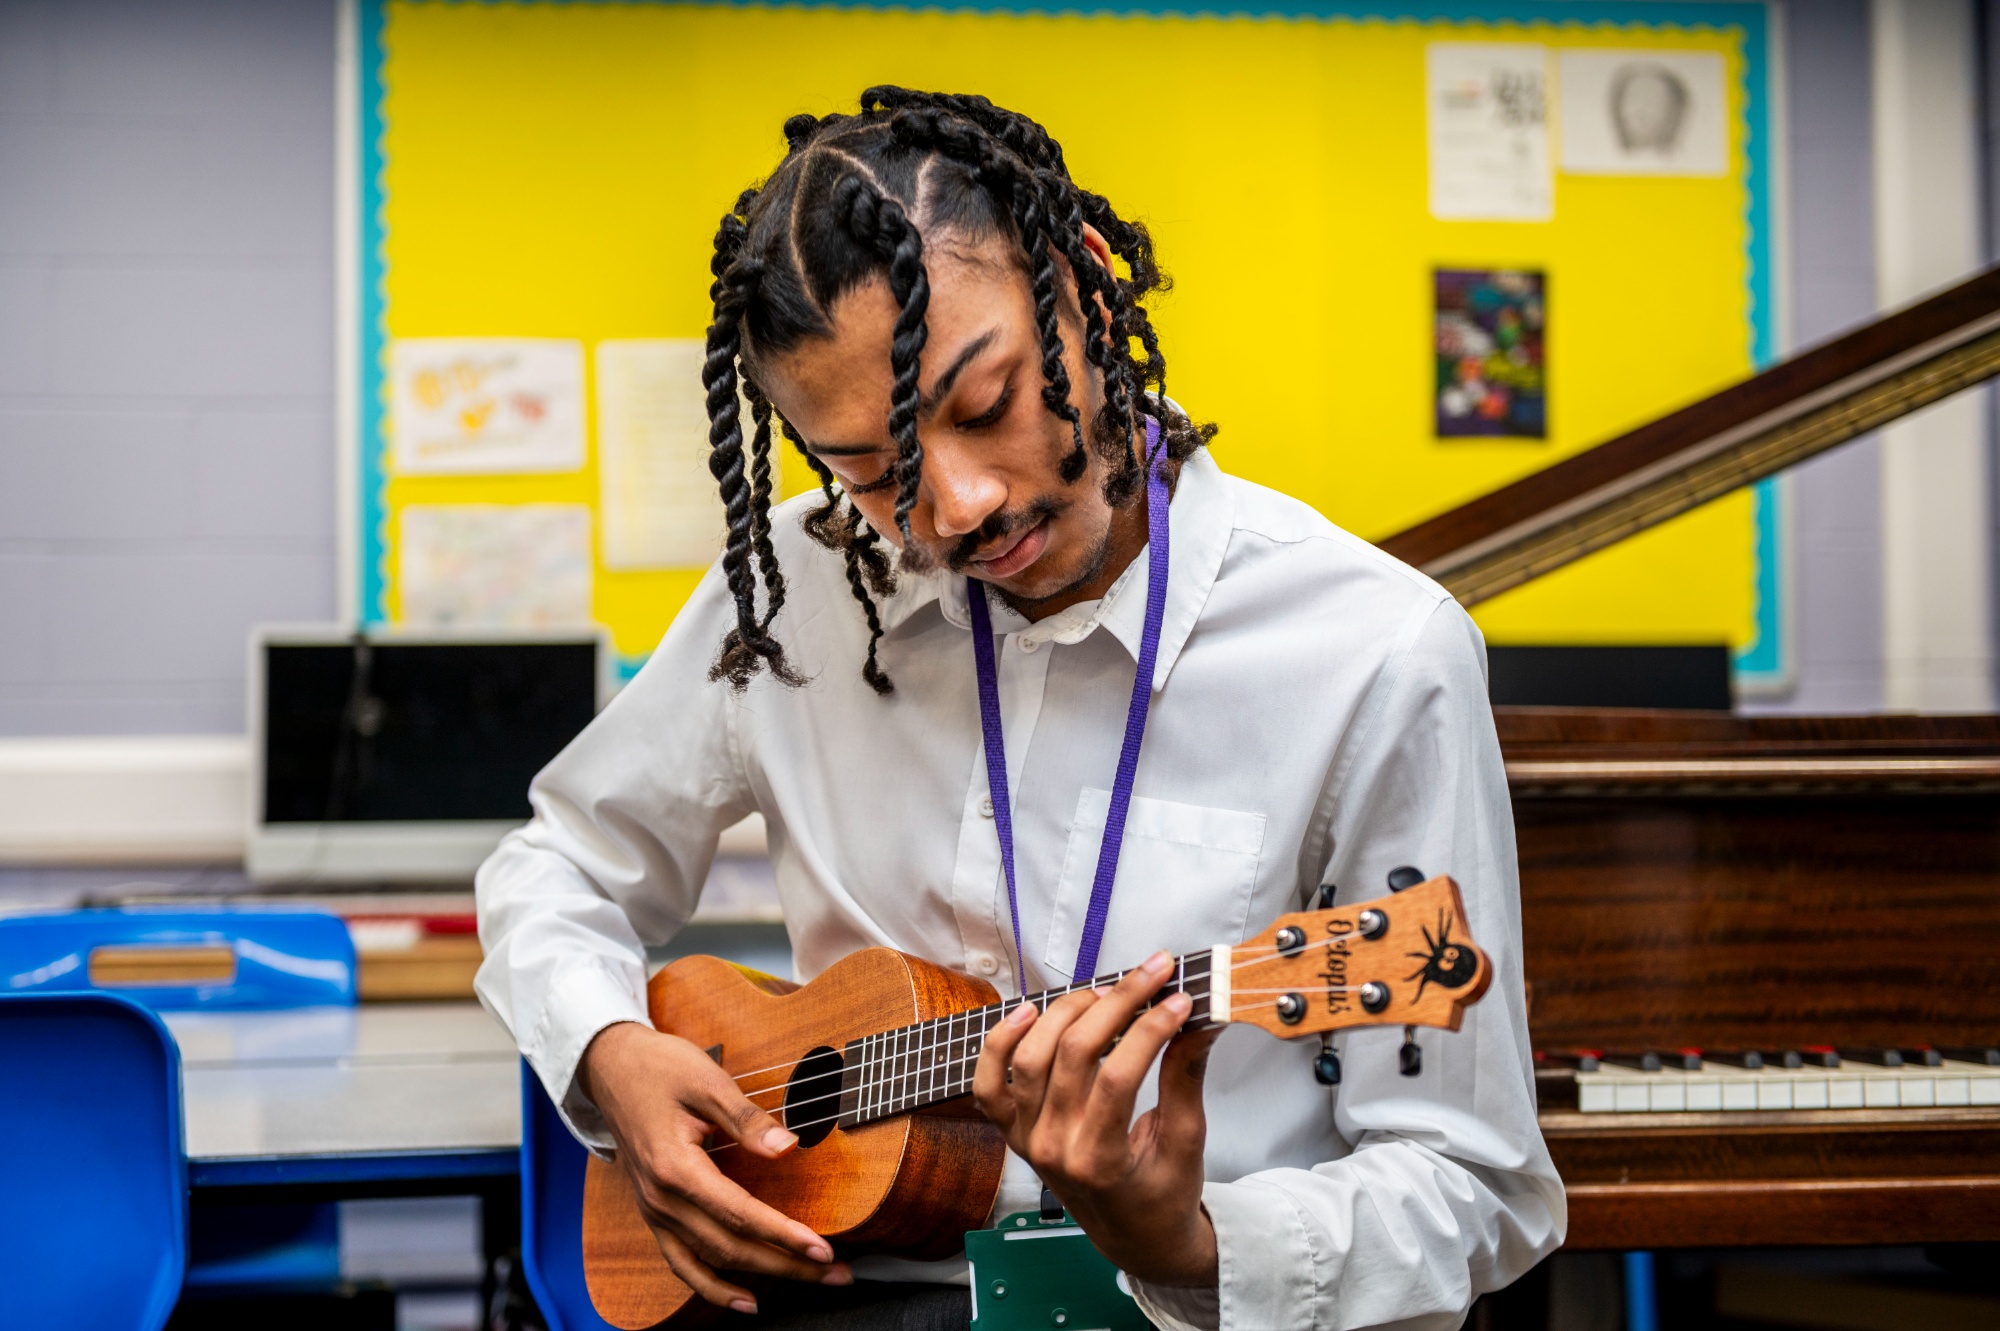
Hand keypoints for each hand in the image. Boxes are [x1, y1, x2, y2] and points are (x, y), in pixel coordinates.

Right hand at [576, 1021, 851, 1315]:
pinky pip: (682, 1263)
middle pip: (731, 1248)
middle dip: (787, 1265)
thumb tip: (787, 1148)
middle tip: (836, 1273)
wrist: (611, 1067)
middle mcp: (661, 1200)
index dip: (783, 1235)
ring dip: (761, 1279)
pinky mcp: (656, 1213)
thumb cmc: (659, 1068)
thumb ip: (747, 1120)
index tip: (822, 1249)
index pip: (739, 1213)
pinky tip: (744, 1300)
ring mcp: (655, 1211)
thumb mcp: (707, 1081)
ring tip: (807, 1283)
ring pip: (711, 1262)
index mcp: (675, 1167)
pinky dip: (712, 1288)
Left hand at [972, 951, 1222, 1287]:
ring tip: (1104, 994)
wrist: (1134, 1237)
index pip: (1119, 1076)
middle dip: (1116, 1003)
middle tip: (1149, 976)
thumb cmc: (1163, 1196)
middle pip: (1074, 1054)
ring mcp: (1026, 1139)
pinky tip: (1028, 1012)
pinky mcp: (1013, 1130)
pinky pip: (988, 1082)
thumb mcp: (1187, 1141)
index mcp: (1099, 1162)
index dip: (1150, 1027)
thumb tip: (1199, 1020)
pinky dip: (999, 1042)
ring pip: (1030, 1056)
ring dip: (1066, 1012)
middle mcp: (1054, 1150)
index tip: (1178, 998)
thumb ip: (1187, 1077)